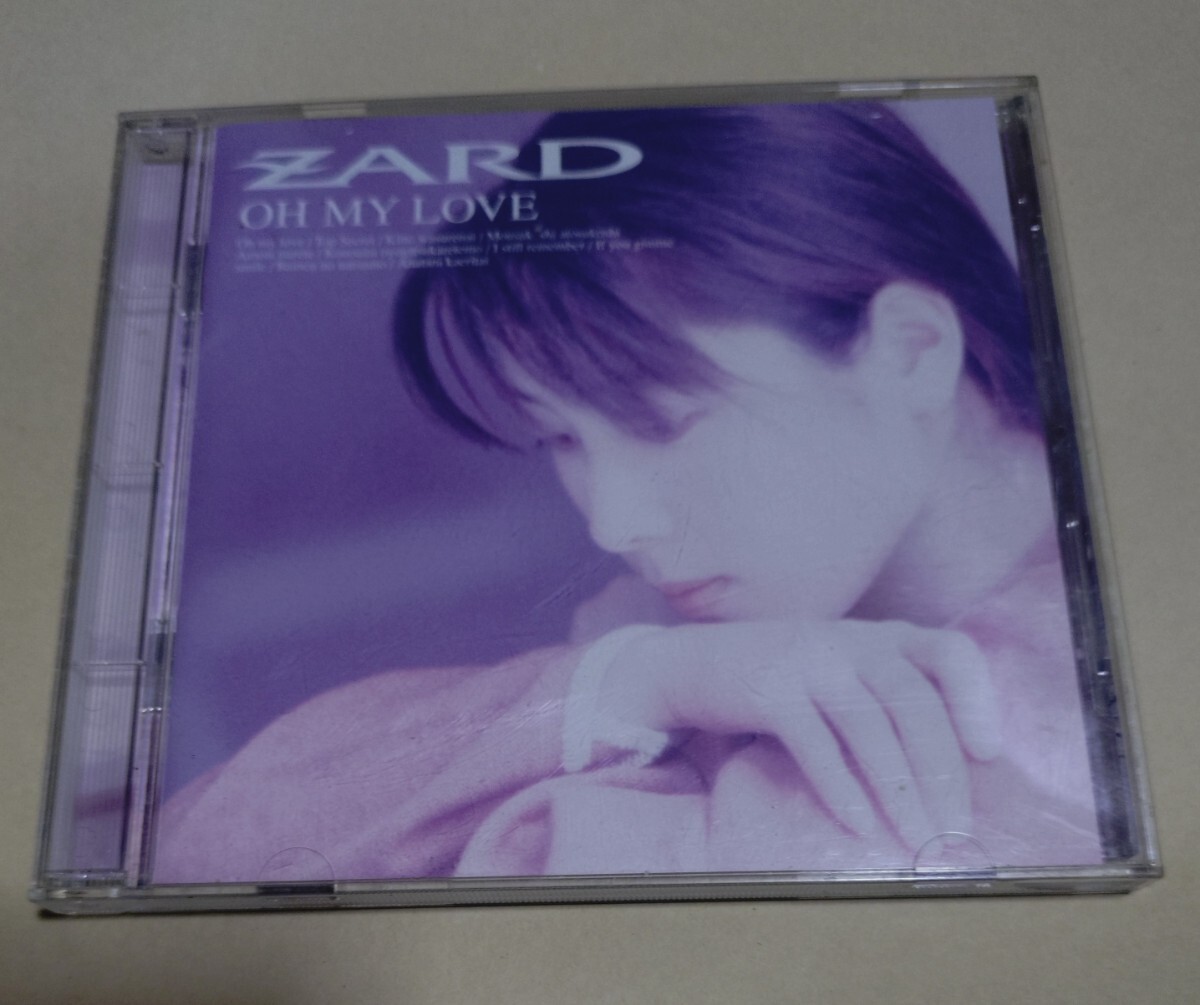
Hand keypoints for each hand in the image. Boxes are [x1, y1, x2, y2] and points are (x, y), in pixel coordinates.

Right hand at [571, 619, 1000, 849]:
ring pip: (869, 728)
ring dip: (902, 793)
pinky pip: (816, 745)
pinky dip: (843, 791)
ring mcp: (807, 661)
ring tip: (919, 842)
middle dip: (942, 772)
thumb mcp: (844, 667)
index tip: (988, 752)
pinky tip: (861, 829)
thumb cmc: (786, 677)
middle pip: (914, 703)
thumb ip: (892, 694)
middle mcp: (850, 641)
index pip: (949, 650)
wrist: (693, 662)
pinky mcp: (768, 690)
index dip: (976, 698)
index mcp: (880, 636)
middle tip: (956, 830)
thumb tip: (954, 770)